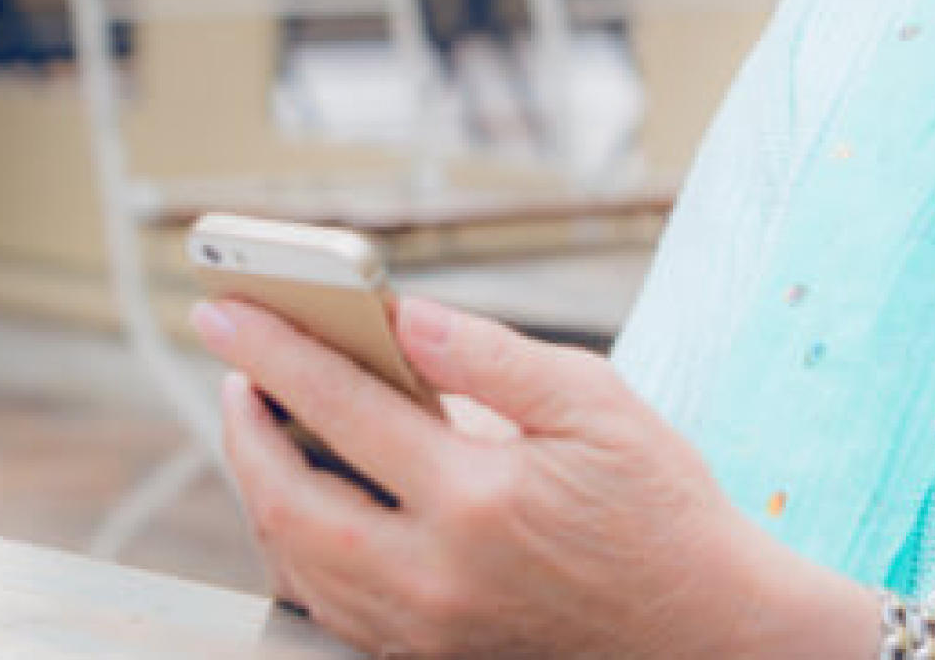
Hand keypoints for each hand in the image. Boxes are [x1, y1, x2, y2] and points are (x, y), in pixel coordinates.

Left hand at [192, 293, 835, 657]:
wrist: (706, 630)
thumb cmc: (660, 509)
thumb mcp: (597, 405)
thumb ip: (493, 359)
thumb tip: (407, 316)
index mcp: (479, 499)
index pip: (345, 408)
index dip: (277, 350)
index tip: (229, 310)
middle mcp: (436, 575)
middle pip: (291, 500)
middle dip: (245, 428)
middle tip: (236, 369)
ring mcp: (425, 628)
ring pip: (297, 562)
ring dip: (261, 489)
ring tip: (261, 425)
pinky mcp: (427, 656)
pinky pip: (326, 604)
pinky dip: (296, 548)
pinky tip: (303, 504)